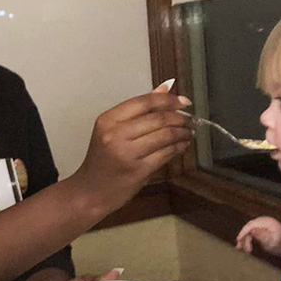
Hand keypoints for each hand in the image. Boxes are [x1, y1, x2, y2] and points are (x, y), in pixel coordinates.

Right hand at [71, 82, 192, 212]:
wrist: (90, 192)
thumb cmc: (102, 161)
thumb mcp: (113, 131)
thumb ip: (139, 110)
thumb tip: (165, 88)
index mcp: (108, 120)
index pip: (144, 102)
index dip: (169, 100)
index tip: (184, 102)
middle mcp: (115, 134)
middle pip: (158, 118)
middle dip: (180, 118)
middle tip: (190, 120)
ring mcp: (126, 153)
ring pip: (165, 135)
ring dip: (182, 133)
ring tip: (188, 133)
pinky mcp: (137, 171)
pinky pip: (165, 154)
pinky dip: (178, 148)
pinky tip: (182, 146)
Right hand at [236, 216, 280, 255]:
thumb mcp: (272, 241)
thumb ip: (262, 236)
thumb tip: (252, 230)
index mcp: (267, 222)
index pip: (251, 225)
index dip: (243, 232)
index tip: (238, 240)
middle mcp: (263, 221)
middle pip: (248, 227)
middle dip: (243, 237)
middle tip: (239, 247)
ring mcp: (262, 224)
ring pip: (248, 231)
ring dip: (244, 240)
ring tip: (243, 250)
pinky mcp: (261, 228)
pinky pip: (251, 233)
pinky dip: (248, 239)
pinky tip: (246, 247)